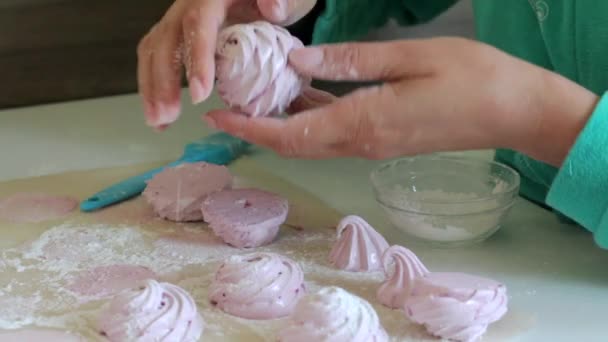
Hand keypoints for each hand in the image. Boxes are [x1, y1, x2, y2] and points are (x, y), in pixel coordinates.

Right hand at [138, 0, 316, 128]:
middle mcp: (188, 6)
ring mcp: (178, 21)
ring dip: (152, 88)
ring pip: (154, 51)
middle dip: (163, 80)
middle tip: (167, 116)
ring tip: (159, 122)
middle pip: (166, 40)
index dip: (196, 58)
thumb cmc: (275, 1)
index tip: (201, 94)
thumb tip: (273, 9)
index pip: (199, 24)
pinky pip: (156, 59)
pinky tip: (161, 118)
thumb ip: (283, 0)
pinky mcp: (176, 36)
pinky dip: (154, 88)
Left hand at [205, 37, 597, 165]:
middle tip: (226, 106)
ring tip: (255, 97)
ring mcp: (373, 145)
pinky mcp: (383, 139)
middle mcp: (361, 143)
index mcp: (362, 124)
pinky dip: (309, 119)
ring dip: (280, 124)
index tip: (218, 118)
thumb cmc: (470, 78)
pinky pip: (334, 134)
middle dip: (256, 129)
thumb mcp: (409, 58)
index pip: (291, 134)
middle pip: (295, 144)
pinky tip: (301, 93)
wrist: (512, 111)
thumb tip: (297, 61)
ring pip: (312, 141)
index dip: (250, 129)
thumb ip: (350, 62)